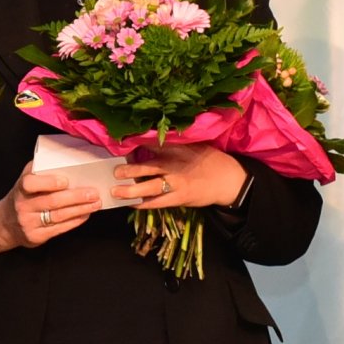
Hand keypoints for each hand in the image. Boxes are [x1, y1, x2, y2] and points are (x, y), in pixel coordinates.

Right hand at [0, 164, 100, 256]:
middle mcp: (22, 206)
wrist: (6, 223)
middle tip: (93, 193)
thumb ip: (41, 170)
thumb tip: (69, 160)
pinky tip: (85, 214)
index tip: (66, 181)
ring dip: (80, 209)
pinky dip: (75, 221)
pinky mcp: (36, 236)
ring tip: (95, 203)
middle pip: (51, 201)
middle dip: (76, 197)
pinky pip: (59, 228)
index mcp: (20, 188)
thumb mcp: (25, 180)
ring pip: (58, 216)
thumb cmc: (23, 196)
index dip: (49, 182)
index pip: (30, 183)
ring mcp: (28, 223)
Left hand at [113, 142, 245, 209]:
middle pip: (147, 166)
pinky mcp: (179, 197)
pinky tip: (132, 205)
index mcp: (176, 149)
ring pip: (150, 187)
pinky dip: (144, 204)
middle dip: (129, 169)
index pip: (151, 143)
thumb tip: (148, 138)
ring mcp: (176, 182)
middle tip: (114, 171)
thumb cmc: (208, 160)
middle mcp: (174, 164)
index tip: (119, 144)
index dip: (134, 144)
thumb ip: (172, 143)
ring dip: (131, 190)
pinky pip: (158, 202)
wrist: (228, 179)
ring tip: (116, 191)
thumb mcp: (191, 145)